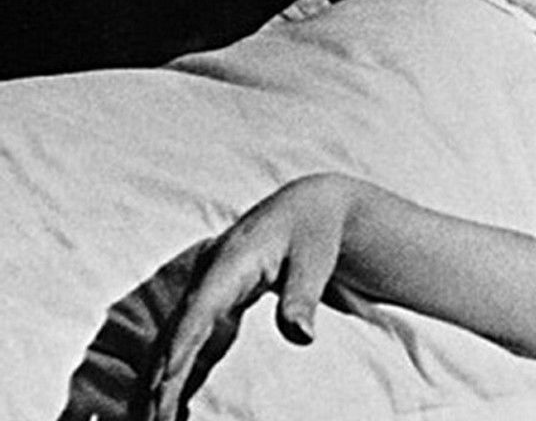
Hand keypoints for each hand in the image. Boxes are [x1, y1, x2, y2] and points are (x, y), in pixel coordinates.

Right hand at [149, 173, 354, 420]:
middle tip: (151, 418)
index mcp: (229, 264)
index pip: (198, 312)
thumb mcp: (316, 258)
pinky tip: (170, 407)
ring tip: (152, 420)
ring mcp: (208, 295)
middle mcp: (209, 281)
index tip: (165, 381)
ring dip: (161, 382)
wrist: (311, 205)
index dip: (181, 347)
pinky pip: (190, 346)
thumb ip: (303, 296)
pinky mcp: (217, 309)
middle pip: (176, 334)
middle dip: (159, 377)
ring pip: (175, 344)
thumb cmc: (315, 231)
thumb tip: (302, 337)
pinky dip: (178, 375)